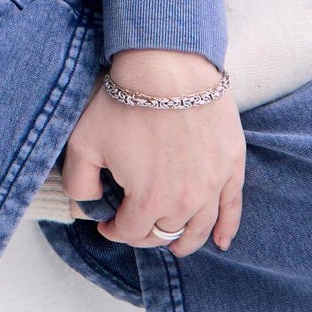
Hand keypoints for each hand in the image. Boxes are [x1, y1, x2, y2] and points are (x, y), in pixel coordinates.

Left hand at [58, 49, 245, 257]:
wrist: (167, 67)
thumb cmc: (124, 103)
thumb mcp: (85, 142)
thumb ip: (79, 182)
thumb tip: (83, 208)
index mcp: (149, 201)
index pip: (131, 233)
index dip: (115, 231)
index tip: (106, 223)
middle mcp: (185, 202)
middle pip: (165, 232)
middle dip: (146, 233)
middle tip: (136, 225)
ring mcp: (213, 186)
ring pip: (199, 228)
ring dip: (185, 240)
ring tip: (174, 244)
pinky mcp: (231, 167)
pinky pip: (233, 209)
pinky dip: (227, 228)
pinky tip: (221, 241)